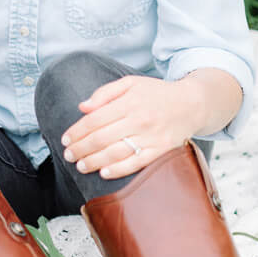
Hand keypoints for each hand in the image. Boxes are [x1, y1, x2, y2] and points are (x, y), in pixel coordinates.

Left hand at [59, 69, 240, 180]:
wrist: (192, 103)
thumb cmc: (156, 93)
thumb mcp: (130, 83)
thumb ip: (104, 93)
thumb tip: (82, 107)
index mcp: (129, 101)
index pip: (95, 119)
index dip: (77, 131)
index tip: (65, 139)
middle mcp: (139, 119)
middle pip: (101, 137)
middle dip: (80, 148)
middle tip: (68, 155)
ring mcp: (150, 136)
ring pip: (116, 152)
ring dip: (94, 161)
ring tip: (80, 166)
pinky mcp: (161, 150)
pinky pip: (136, 163)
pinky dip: (119, 170)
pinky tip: (104, 173)